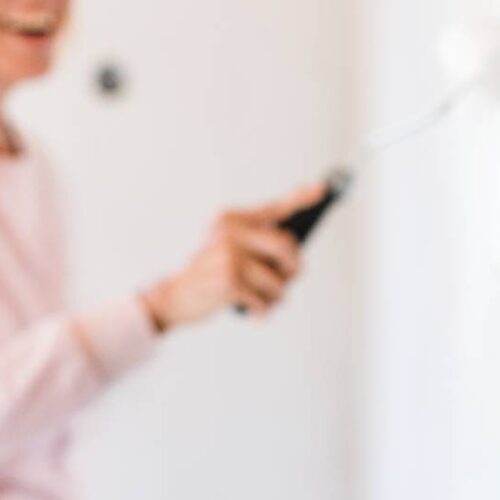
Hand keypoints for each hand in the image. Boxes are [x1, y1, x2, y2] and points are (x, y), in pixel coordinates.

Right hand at [140, 182, 326, 330]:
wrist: (176, 296)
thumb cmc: (212, 273)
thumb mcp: (231, 249)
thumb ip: (260, 245)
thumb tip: (297, 254)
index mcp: (232, 220)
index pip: (273, 207)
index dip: (300, 197)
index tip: (323, 188)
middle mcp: (230, 232)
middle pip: (286, 246)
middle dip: (293, 270)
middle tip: (286, 280)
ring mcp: (229, 255)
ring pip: (278, 280)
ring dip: (275, 297)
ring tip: (261, 299)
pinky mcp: (229, 281)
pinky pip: (264, 301)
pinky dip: (262, 311)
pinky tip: (251, 309)